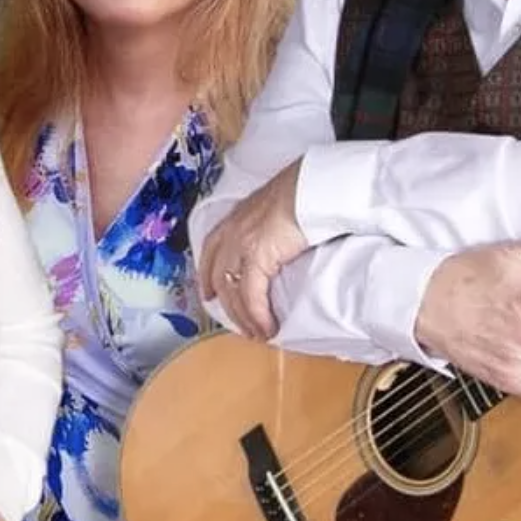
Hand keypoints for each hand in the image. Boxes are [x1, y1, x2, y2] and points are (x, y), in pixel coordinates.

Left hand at [199, 160, 307, 338]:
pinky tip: (267, 327)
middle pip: (218, 277)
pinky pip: (251, 295)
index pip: (211, 250)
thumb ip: (267, 224)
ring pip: (231, 291)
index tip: (208, 293)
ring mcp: (240, 244)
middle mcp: (232, 231)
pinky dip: (258, 315)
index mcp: (235, 218)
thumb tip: (276, 240)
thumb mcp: (276, 207)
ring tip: (257, 333)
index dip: (207, 275)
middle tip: (239, 325)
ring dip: (243, 317)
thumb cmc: (304, 193)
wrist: (314, 187)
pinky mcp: (257, 257)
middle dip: (227, 306)